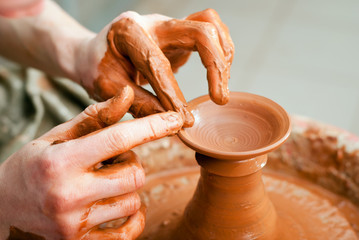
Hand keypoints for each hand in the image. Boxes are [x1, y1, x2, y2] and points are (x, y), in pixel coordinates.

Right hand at [0, 86, 182, 238]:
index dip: (153, 127)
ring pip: (134, 200)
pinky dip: (133, 216)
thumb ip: (97, 117)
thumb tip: (128, 95)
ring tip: (106, 182)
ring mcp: (74, 224)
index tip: (177, 119)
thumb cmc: (35, 164)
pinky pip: (129, 232)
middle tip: (111, 161)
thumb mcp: (60, 135)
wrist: (4, 207)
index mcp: (62, 161)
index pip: (118, 138)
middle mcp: (68, 195)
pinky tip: (120, 204)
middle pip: (134, 173)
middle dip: (131, 162)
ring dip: (129, 187)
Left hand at [77, 9, 233, 126]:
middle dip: (216, 66)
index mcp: (128, 32)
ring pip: (209, 24)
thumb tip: (171, 122)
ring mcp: (168, 24)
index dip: (173, 95)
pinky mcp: (179, 33)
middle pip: (199, 31)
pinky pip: (209, 29)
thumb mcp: (108, 89)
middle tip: (219, 99)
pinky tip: (219, 72)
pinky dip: (221, 49)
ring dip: (223, 55)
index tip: (184, 120)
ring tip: (221, 88)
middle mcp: (153, 22)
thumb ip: (139, 104)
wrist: (95, 53)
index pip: (158, 63)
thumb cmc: (98, 69)